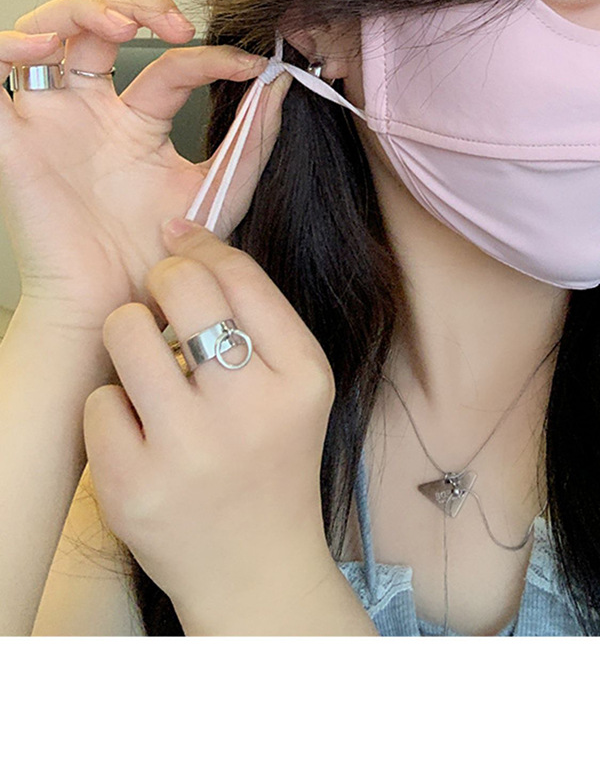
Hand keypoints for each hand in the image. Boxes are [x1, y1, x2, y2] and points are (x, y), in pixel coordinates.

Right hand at [0, 0, 291, 347]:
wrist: (119, 311)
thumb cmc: (159, 262)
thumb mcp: (219, 192)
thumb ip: (252, 140)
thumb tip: (280, 82)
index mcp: (136, 123)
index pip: (169, 65)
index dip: (210, 55)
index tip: (249, 68)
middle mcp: (91, 113)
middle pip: (98, 25)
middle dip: (138, 5)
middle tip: (177, 25)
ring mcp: (51, 121)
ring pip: (47, 31)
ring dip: (80, 9)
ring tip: (120, 25)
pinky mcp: (12, 141)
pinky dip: (6, 46)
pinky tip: (42, 48)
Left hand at [83, 218, 336, 630]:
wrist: (255, 568)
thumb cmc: (271, 457)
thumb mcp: (298, 382)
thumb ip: (257, 311)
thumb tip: (182, 230)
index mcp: (301, 377)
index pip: (238, 273)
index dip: (199, 246)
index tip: (181, 243)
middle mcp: (250, 411)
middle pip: (177, 287)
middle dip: (159, 281)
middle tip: (161, 304)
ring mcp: (188, 452)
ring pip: (124, 332)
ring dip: (129, 339)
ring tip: (149, 368)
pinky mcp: (134, 487)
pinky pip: (97, 401)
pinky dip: (113, 410)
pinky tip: (141, 432)